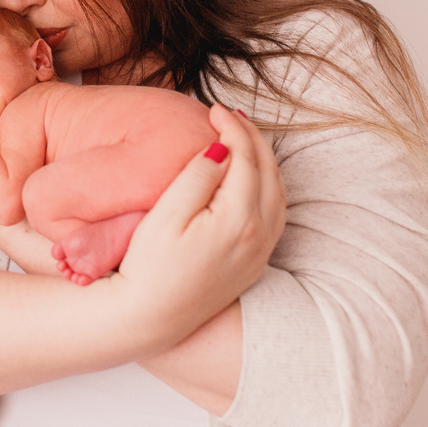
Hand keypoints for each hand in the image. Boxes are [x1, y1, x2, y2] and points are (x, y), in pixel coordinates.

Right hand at [115, 105, 284, 348]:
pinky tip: (252, 177)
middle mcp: (260, 235)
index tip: (213, 109)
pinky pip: (275, 213)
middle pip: (268, 170)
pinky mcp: (255, 263)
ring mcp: (261, 251)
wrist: (150, 317)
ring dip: (263, 159)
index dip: (232, 128)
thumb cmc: (149, 266)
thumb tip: (222, 146)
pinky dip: (268, 185)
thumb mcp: (166, 215)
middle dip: (252, 137)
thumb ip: (197, 177)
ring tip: (242, 137)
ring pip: (277, 192)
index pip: (245, 156)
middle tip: (229, 114)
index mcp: (239, 218)